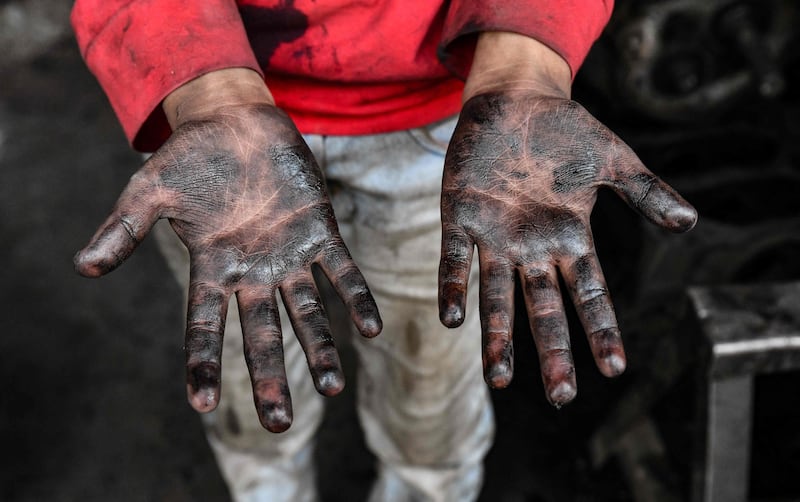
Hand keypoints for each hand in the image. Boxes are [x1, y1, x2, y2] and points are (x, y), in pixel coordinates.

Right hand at [75, 100, 381, 431]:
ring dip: (320, 348)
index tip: (204, 405)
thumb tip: (84, 267)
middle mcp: (254, 272)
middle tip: (280, 424)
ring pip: (307, 312)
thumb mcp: (150, 191)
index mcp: (213, 268)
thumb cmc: (190, 157)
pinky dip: (356, 297)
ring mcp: (290, 256)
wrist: (235, 120)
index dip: (204, 364)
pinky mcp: (321, 232)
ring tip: (333, 388)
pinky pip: (342, 271)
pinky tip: (371, 328)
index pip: (205, 326)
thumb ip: (125, 229)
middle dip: (271, 376)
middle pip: (262, 333)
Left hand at [438, 90, 695, 405]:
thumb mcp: (611, 160)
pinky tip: (453, 319)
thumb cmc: (564, 130)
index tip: (615, 368)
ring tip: (498, 379)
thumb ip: (644, 192)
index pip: (590, 293)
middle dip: (553, 351)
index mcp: (570, 236)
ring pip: (497, 296)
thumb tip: (689, 221)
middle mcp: (533, 246)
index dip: (602, 330)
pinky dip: (453, 287)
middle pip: (545, 308)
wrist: (514, 99)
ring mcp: (495, 235)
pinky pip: (454, 259)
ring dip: (498, 337)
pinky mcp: (460, 216)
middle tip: (562, 396)